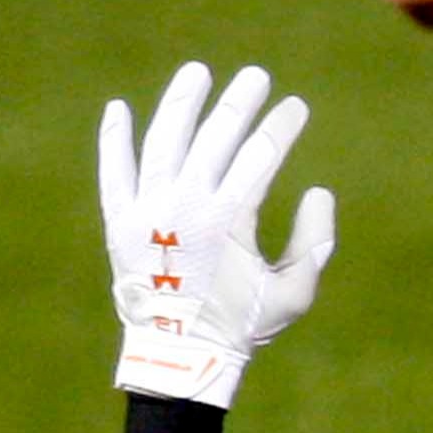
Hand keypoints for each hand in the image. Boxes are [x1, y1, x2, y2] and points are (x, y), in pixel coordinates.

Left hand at [99, 63, 335, 407]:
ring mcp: (148, 210)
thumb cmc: (239, 327)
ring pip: (164, 140)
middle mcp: (186, 204)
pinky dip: (114, 138)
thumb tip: (319, 191)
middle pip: (215, 136)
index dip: (281, 126)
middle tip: (256, 76)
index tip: (295, 107)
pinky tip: (118, 107)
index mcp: (229, 219)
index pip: (260, 155)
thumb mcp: (293, 292)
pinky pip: (113, 171)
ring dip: (182, 102)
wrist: (178, 359)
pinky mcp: (118, 223)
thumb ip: (314, 241)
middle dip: (239, 102)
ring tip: (198, 73)